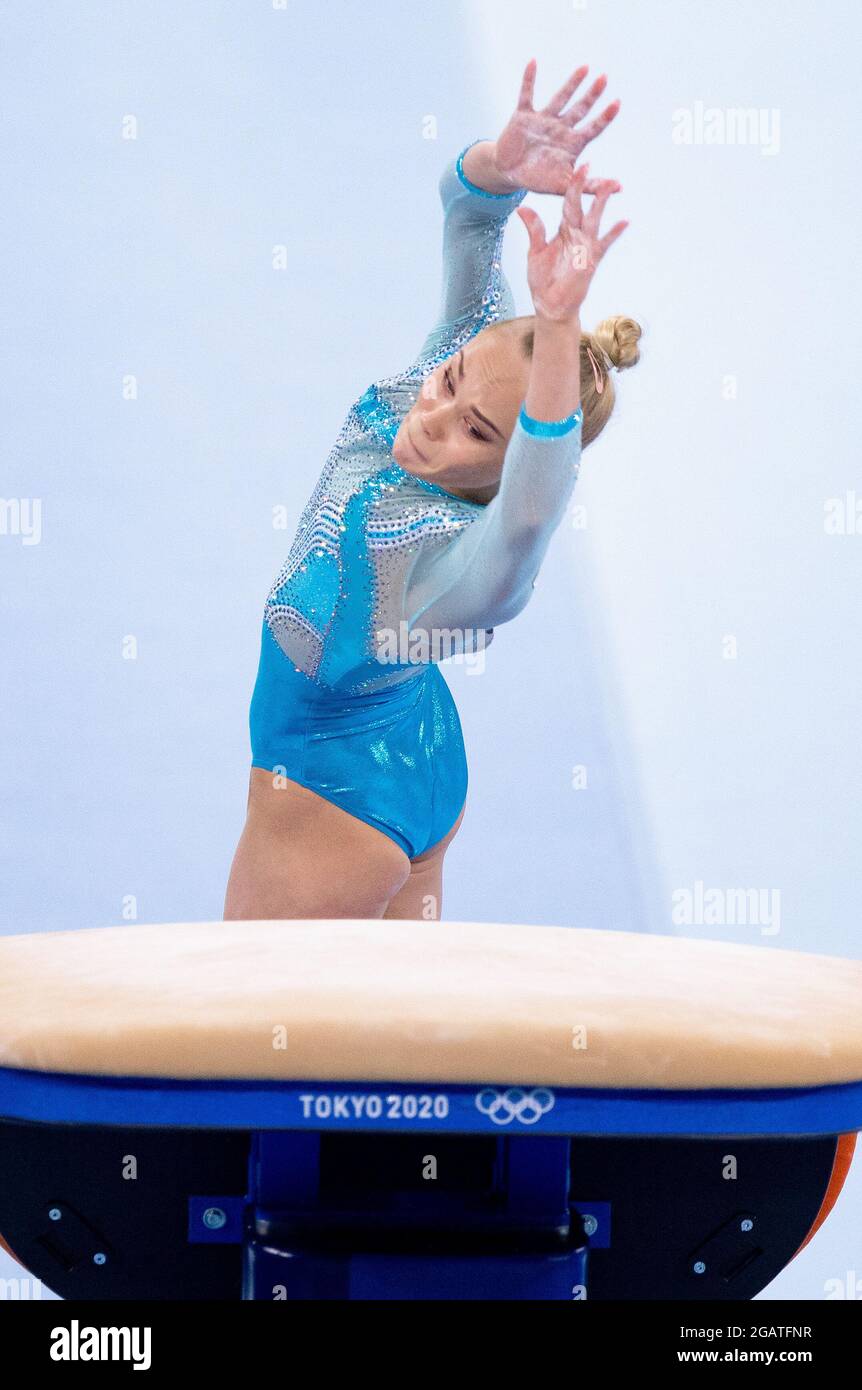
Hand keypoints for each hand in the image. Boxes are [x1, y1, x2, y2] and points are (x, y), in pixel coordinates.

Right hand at [492, 59, 619, 196]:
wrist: (509, 173)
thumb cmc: (537, 180)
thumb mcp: (564, 186)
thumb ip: (590, 185)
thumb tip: (619, 187)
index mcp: (571, 143)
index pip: (593, 128)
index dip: (605, 117)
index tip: (617, 103)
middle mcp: (560, 128)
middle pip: (580, 109)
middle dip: (592, 95)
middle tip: (604, 78)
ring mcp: (543, 120)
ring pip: (560, 98)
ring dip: (572, 83)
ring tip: (585, 68)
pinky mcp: (523, 116)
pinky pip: (527, 94)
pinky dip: (529, 79)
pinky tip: (533, 62)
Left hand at [516, 165, 627, 321]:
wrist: (550, 304)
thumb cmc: (543, 280)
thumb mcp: (535, 252)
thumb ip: (534, 229)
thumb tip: (522, 207)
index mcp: (563, 229)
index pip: (568, 203)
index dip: (572, 186)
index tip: (576, 167)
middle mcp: (576, 234)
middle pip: (582, 206)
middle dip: (586, 187)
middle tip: (590, 166)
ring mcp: (585, 246)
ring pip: (594, 219)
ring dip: (601, 203)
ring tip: (610, 186)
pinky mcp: (591, 260)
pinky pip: (604, 244)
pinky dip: (614, 233)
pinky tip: (624, 221)